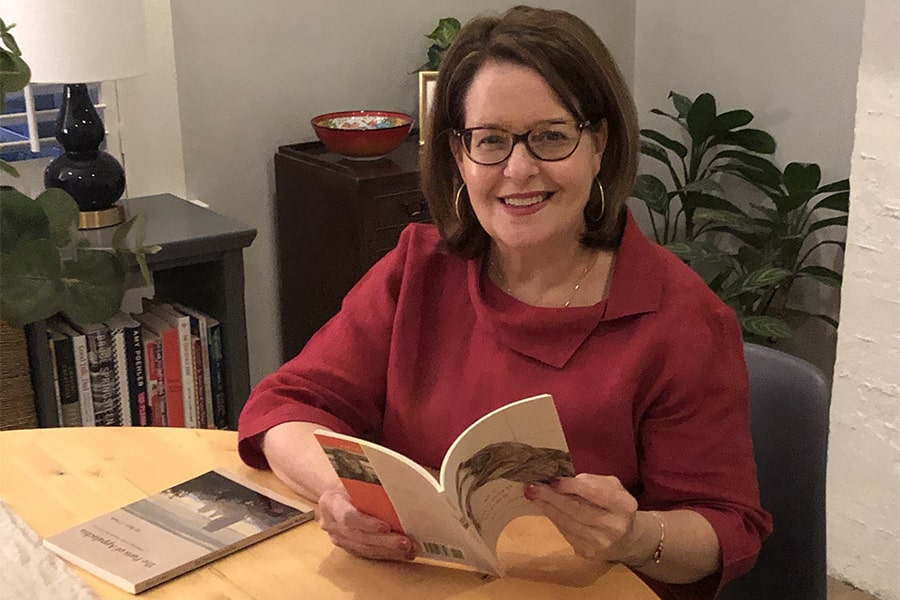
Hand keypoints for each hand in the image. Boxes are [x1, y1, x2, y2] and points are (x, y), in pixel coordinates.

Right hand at [316, 486, 416, 561]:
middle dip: (384, 541)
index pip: (348, 516)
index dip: (368, 524)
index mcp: (331, 502)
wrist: (337, 496)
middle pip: (359, 536)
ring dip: (388, 551)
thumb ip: (370, 487)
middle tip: (405, 543)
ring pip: (364, 549)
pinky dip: (386, 554)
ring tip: (408, 550)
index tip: (386, 527)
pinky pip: (367, 554)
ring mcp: (338, 538)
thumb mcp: (356, 481)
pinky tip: (401, 554)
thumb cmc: (350, 485)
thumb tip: (397, 489)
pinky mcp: (347, 547)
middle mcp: (331, 523)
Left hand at [524, 473, 641, 563]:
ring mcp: (601, 543)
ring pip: (568, 523)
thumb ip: (592, 481)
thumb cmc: (613, 504)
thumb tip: (563, 482)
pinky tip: (545, 508)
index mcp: (624, 505)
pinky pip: (566, 533)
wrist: (625, 538)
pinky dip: (554, 519)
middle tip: (532, 487)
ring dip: (547, 508)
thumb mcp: (611, 486)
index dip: (572, 486)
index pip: (594, 493)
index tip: (553, 480)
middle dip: (552, 497)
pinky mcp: (588, 553)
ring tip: (532, 495)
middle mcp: (614, 526)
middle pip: (577, 509)